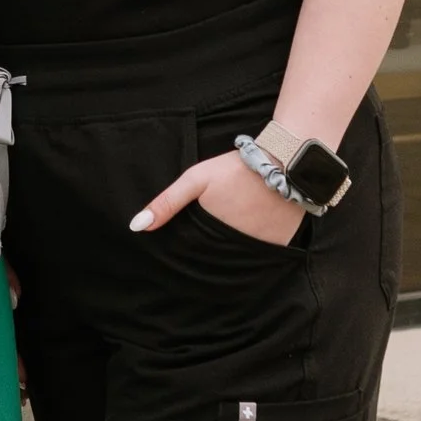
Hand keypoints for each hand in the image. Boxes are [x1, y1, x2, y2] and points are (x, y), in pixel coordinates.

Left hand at [130, 145, 299, 246]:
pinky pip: (263, 256)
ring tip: (235, 230)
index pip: (194, 255)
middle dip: (210, 252)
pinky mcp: (280, 248)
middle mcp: (236, 250)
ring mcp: (259, 251)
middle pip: (216, 259)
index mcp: (212, 237)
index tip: (189, 243)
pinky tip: (254, 232)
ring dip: (233, 252)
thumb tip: (136, 227)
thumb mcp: (196, 179)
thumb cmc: (235, 169)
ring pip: (239, 259)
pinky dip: (256, 248)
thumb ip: (168, 203)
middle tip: (216, 231)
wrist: (284, 162)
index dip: (189, 250)